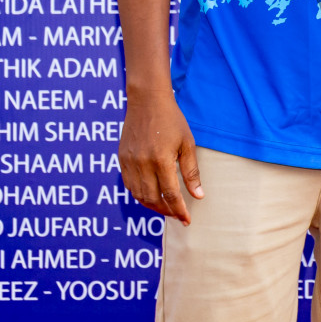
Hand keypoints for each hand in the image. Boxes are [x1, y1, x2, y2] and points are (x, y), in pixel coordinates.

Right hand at [119, 92, 202, 225]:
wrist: (147, 101)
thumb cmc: (171, 121)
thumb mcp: (187, 144)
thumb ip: (191, 172)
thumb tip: (198, 196)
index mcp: (161, 160)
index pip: (170, 194)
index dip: (179, 210)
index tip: (187, 220)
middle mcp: (142, 163)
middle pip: (153, 199)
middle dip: (166, 211)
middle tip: (178, 215)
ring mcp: (130, 162)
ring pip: (139, 195)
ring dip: (152, 206)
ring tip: (166, 208)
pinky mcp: (122, 159)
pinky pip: (129, 185)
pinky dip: (140, 194)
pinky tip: (151, 195)